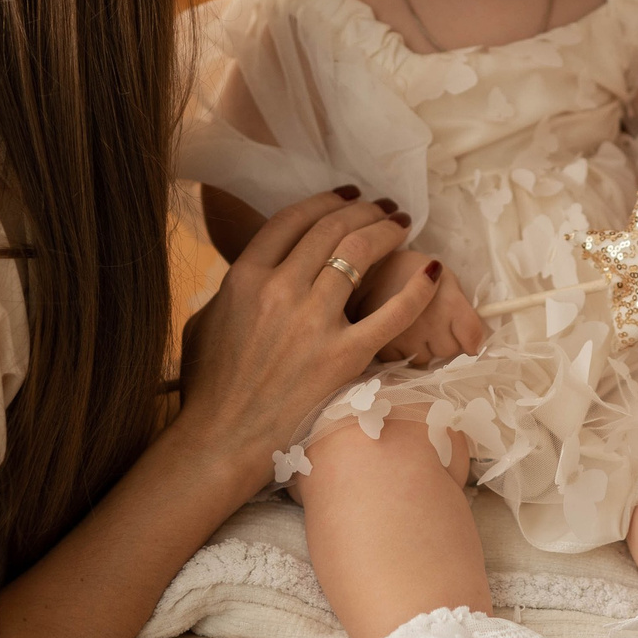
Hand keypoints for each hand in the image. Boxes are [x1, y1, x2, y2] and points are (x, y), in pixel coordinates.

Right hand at [175, 188, 439, 477]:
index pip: (293, 220)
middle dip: (363, 210)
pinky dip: (416, 288)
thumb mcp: (205, 321)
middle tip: (383, 207)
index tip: (347, 196)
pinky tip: (432, 271)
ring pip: (359, 254)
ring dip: (386, 231)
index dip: (326, 200)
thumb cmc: (209, 388)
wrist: (221, 442)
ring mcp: (314, 323)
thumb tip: (255, 271)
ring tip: (401, 226)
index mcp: (244, 278)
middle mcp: (280, 290)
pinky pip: (391, 313)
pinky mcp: (344, 356)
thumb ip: (233, 288)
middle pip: (331, 229)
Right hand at [356, 247, 486, 364]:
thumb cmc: (413, 271)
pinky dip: (401, 351)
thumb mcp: (445, 279)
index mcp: (449, 302)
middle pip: (449, 350)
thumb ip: (462, 308)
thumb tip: (475, 341)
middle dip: (444, 341)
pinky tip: (396, 333)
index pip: (472, 335)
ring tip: (412, 327)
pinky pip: (402, 362)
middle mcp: (430, 322)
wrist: (368, 267)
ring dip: (423, 348)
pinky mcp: (383, 346)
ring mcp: (405, 336)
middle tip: (431, 323)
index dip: (472, 341)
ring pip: (426, 359)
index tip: (467, 342)